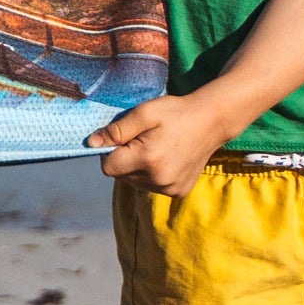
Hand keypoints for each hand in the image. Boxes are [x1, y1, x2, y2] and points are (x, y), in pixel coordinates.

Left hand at [88, 93, 216, 197]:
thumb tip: (91, 143)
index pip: (108, 167)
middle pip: (121, 176)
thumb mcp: (143, 113)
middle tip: (141, 140)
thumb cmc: (176, 112)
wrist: (212, 121)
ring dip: (136, 167)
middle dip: (123, 158)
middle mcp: (159, 180)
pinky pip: (151, 186)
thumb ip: (116, 130)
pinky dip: (150, 174)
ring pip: (134, 182)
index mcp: (148, 160)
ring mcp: (170, 189)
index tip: (123, 138)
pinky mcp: (178, 192)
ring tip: (154, 148)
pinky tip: (164, 158)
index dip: (109, 152)